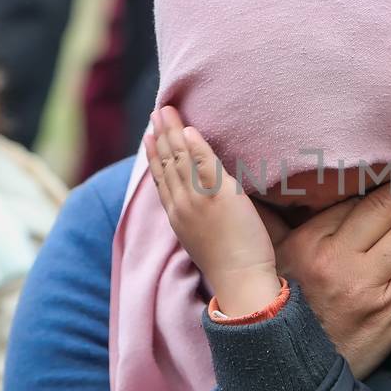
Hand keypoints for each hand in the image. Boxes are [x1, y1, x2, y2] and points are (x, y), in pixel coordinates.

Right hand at [147, 106, 280, 316]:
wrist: (240, 280)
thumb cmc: (230, 266)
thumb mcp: (203, 240)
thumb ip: (199, 220)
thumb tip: (203, 209)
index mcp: (178, 217)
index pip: (162, 181)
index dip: (155, 157)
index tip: (150, 138)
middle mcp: (182, 206)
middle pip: (167, 164)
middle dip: (160, 136)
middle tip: (156, 113)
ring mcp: (198, 200)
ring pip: (180, 159)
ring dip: (172, 132)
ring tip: (166, 111)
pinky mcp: (219, 195)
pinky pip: (203, 163)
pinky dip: (195, 145)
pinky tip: (188, 129)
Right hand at [276, 169, 390, 378]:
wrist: (292, 375)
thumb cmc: (285, 308)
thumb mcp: (273, 261)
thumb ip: (276, 221)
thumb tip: (269, 186)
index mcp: (308, 243)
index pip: (359, 196)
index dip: (388, 180)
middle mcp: (339, 262)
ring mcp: (368, 290)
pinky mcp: (390, 315)